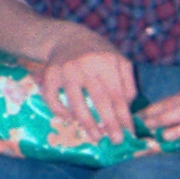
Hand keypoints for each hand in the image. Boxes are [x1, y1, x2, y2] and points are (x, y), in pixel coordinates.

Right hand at [41, 27, 136, 143]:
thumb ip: (127, 83)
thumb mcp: (118, 60)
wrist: (67, 37)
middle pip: (99, 99)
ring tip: (95, 137)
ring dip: (87, 123)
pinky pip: (52, 98)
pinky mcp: (50, 74)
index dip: (124, 115)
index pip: (117, 93)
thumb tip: (128, 108)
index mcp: (106, 61)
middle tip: (116, 141)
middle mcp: (86, 64)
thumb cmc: (98, 53)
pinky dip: (59, 111)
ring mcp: (66, 69)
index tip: (129, 132)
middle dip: (109, 123)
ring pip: (76, 102)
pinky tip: (69, 119)